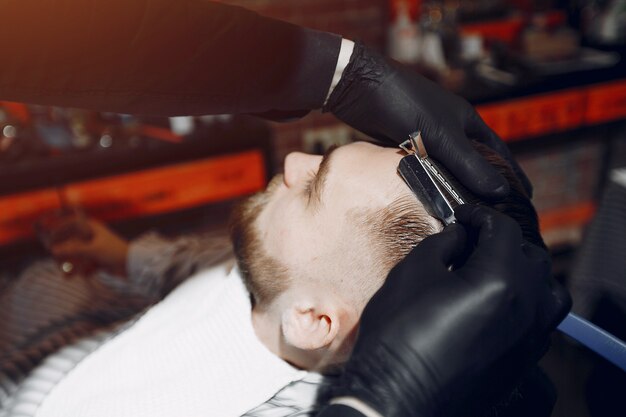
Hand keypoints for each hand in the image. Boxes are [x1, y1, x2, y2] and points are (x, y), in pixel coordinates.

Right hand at [47, 215, 128, 276]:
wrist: (133, 265)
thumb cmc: (114, 252)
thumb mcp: (92, 250)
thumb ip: (73, 250)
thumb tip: (53, 250)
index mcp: (93, 228)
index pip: (72, 223)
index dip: (60, 228)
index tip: (50, 237)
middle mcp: (93, 236)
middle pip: (73, 241)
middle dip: (65, 252)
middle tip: (55, 259)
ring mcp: (96, 248)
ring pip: (79, 255)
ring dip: (72, 264)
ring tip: (66, 274)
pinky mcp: (100, 259)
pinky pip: (86, 264)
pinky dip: (83, 270)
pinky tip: (81, 275)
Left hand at [324, 42, 531, 199]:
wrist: (359, 88)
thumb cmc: (404, 104)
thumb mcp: (440, 135)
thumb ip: (467, 164)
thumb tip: (500, 193)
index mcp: (466, 122)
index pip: (499, 153)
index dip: (512, 174)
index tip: (527, 197)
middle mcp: (450, 128)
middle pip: (474, 162)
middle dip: (484, 185)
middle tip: (496, 213)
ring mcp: (427, 136)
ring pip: (448, 167)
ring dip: (456, 187)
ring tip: (466, 214)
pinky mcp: (405, 143)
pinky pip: (425, 167)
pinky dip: (432, 183)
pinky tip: (433, 200)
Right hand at [329, 205, 570, 416]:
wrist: (397, 392)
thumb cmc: (399, 332)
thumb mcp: (413, 272)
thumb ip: (443, 243)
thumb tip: (460, 235)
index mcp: (500, 279)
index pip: (502, 229)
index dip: (479, 214)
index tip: (461, 215)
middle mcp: (526, 306)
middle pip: (530, 255)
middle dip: (501, 240)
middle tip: (470, 241)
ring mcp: (530, 336)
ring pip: (547, 288)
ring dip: (524, 271)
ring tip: (493, 270)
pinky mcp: (524, 358)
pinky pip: (542, 319)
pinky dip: (527, 301)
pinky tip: (497, 302)